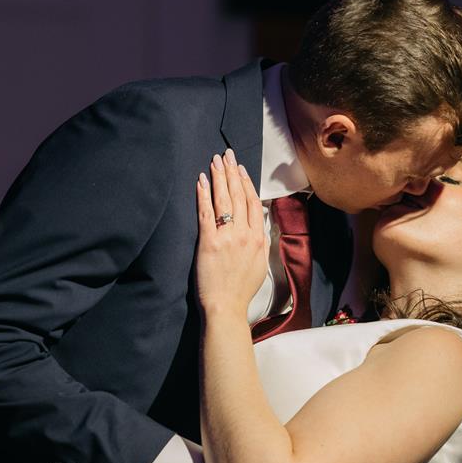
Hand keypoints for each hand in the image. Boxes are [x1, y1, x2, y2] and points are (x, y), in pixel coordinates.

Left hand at [195, 150, 266, 319]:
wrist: (226, 307)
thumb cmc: (241, 290)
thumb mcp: (260, 264)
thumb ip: (260, 243)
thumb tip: (259, 226)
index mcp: (258, 238)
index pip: (253, 203)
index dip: (247, 183)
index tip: (241, 169)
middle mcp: (244, 234)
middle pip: (239, 195)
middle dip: (232, 172)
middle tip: (226, 155)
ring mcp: (227, 236)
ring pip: (224, 199)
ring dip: (219, 177)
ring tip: (215, 161)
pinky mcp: (208, 241)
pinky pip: (206, 212)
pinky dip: (203, 194)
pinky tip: (201, 180)